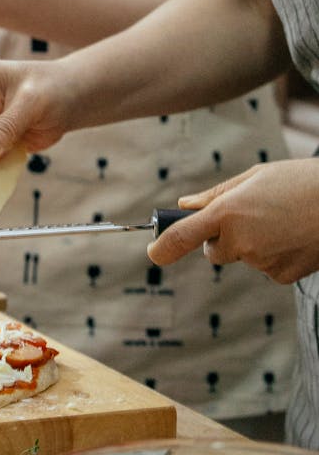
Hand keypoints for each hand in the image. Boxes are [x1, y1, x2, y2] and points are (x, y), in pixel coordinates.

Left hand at [147, 158, 318, 282]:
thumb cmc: (300, 182)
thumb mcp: (255, 177)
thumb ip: (216, 194)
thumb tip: (185, 205)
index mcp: (229, 212)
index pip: (183, 236)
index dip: (163, 246)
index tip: (154, 251)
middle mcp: (242, 241)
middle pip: (214, 251)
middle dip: (221, 238)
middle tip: (248, 216)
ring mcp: (262, 262)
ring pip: (243, 257)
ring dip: (253, 243)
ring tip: (281, 220)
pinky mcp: (282, 276)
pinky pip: (266, 267)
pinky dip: (273, 255)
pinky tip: (292, 236)